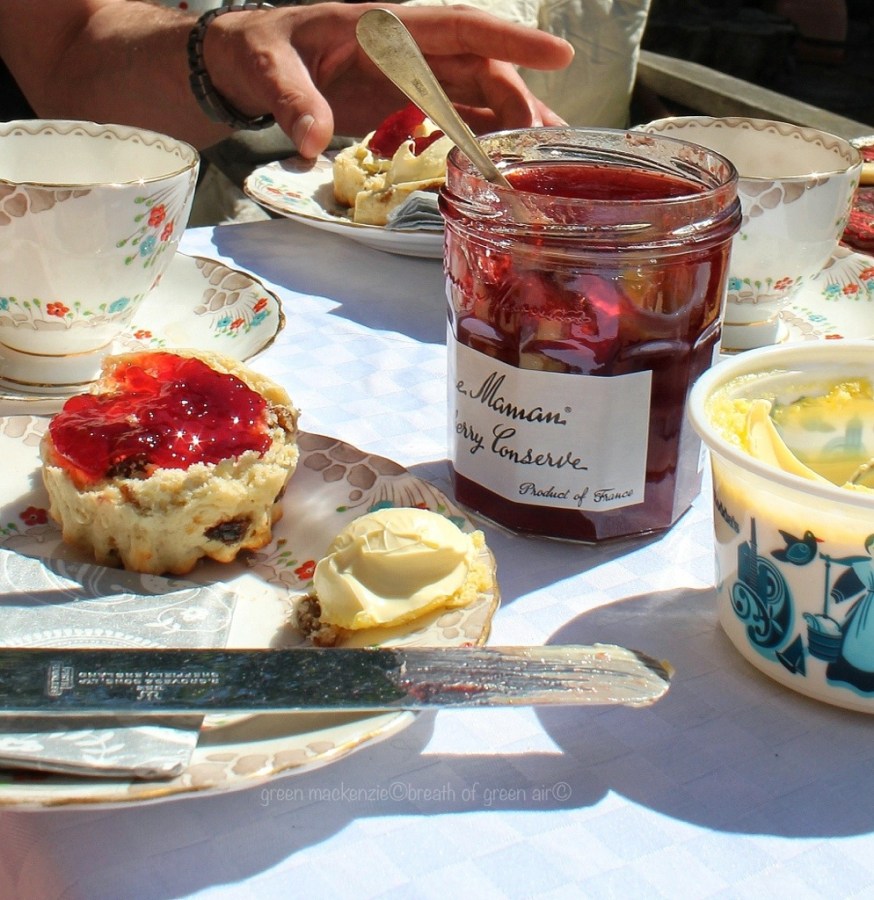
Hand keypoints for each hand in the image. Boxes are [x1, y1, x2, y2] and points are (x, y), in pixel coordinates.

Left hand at [203, 2, 574, 156]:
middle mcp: (406, 52)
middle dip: (515, 105)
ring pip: (472, 98)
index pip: (459, 28)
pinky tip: (498, 167)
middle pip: (478, 71)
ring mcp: (406, 81)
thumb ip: (290, 98)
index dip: (509, 42)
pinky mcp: (400, 107)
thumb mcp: (266, 68)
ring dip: (507, 128)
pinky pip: (448, 121)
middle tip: (546, 146)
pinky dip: (476, 142)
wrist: (245, 68)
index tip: (557, 55)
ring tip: (543, 161)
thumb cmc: (257, 53)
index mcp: (384, 27)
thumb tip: (310, 138)